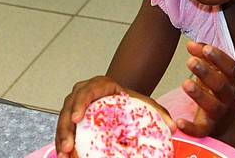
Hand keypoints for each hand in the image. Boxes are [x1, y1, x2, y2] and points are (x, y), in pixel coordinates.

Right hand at [55, 76, 175, 157]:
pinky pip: (63, 129)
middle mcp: (81, 92)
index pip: (86, 92)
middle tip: (68, 147)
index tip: (76, 119)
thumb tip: (174, 128)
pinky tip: (65, 157)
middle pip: (68, 108)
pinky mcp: (69, 117)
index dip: (79, 105)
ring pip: (62, 121)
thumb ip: (159, 113)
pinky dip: (62, 143)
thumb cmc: (129, 99)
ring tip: (64, 156)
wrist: (120, 97)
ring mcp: (73, 104)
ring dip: (61, 139)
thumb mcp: (144, 103)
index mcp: (99, 85)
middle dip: (65, 129)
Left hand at [176, 42, 234, 137]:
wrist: (226, 121)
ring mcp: (219, 113)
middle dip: (207, 72)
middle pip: (221, 85)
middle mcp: (228, 96)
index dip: (219, 58)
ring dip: (199, 95)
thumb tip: (190, 44)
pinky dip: (190, 128)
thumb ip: (203, 56)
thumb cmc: (215, 89)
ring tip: (186, 83)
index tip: (206, 48)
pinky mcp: (208, 128)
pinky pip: (201, 130)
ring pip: (212, 105)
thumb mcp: (213, 71)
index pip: (230, 68)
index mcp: (231, 80)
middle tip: (190, 61)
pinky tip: (178, 122)